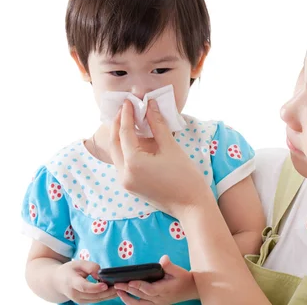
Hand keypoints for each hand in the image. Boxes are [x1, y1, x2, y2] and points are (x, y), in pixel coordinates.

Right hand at [53, 260, 118, 303]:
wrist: (58, 281)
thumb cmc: (69, 270)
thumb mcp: (78, 263)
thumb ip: (90, 267)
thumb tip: (101, 274)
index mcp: (71, 282)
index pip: (84, 287)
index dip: (95, 287)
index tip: (106, 284)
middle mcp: (75, 294)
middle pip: (93, 295)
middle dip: (108, 291)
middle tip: (121, 285)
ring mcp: (79, 300)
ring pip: (97, 299)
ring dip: (109, 294)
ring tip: (121, 287)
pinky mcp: (84, 302)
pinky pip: (97, 300)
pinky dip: (106, 296)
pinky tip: (115, 290)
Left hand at [109, 100, 210, 215]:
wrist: (192, 205)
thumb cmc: (185, 176)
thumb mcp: (171, 147)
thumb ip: (157, 124)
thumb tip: (150, 105)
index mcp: (133, 163)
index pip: (125, 132)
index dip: (127, 114)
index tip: (129, 101)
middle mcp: (124, 173)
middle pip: (115, 142)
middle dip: (119, 123)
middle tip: (126, 108)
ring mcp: (126, 181)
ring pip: (117, 153)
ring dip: (121, 136)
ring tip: (130, 120)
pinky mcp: (131, 185)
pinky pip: (123, 162)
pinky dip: (126, 148)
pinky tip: (136, 139)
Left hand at [114, 255, 197, 303]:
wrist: (190, 289)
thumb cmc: (184, 278)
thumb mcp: (178, 270)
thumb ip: (169, 265)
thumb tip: (163, 259)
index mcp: (164, 290)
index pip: (149, 290)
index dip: (139, 286)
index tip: (130, 281)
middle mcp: (159, 299)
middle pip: (141, 296)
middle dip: (128, 290)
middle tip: (117, 284)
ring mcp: (157, 303)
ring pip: (139, 304)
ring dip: (127, 299)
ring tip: (118, 291)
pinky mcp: (155, 304)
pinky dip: (132, 302)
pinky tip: (125, 296)